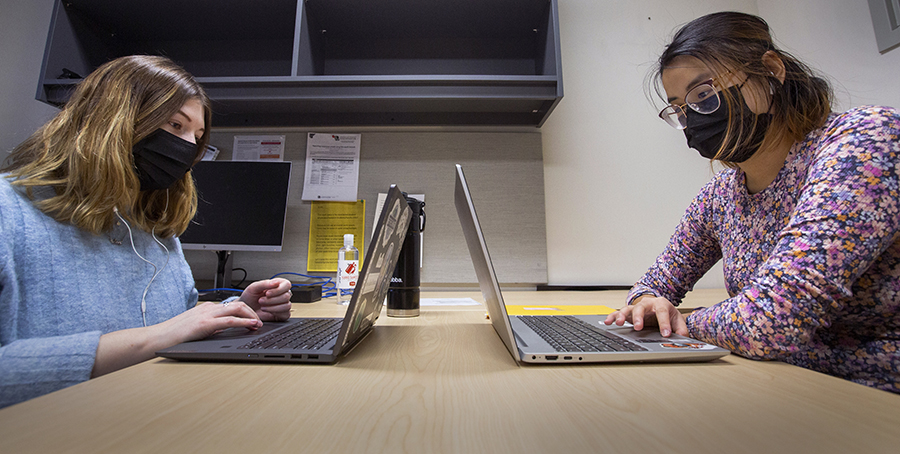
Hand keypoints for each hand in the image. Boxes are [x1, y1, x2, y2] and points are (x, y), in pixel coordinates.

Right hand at [95, 300, 264, 376]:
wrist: (157, 339)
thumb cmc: (174, 337)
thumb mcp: (197, 329)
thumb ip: (211, 327)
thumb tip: (226, 330)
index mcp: (206, 309)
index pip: (232, 305)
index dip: (247, 311)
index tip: (255, 319)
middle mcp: (208, 308)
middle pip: (239, 303)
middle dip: (253, 311)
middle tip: (261, 322)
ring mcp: (206, 315)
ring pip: (237, 308)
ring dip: (252, 315)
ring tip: (259, 324)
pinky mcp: (204, 324)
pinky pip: (229, 320)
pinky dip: (244, 321)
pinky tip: (251, 325)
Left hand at [239, 278, 292, 321]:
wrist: (246, 309)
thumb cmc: (250, 297)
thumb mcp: (254, 287)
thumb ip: (265, 283)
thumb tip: (276, 282)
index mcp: (278, 284)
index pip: (286, 285)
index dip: (278, 290)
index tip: (267, 293)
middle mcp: (283, 294)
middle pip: (286, 296)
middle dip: (272, 300)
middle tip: (261, 301)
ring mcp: (284, 304)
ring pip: (287, 305)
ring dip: (273, 307)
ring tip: (263, 307)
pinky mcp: (283, 314)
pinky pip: (286, 314)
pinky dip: (275, 312)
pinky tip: (267, 311)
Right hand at [603, 295, 687, 337]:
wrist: (659, 307)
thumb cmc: (667, 313)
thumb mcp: (677, 320)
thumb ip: (681, 329)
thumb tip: (683, 338)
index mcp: (661, 304)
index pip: (663, 312)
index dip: (664, 323)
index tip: (666, 334)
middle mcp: (647, 304)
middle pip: (641, 308)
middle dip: (639, 318)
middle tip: (638, 328)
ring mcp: (636, 308)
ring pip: (628, 309)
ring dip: (623, 316)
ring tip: (620, 323)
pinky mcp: (628, 313)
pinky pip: (618, 313)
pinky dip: (612, 317)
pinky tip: (608, 322)